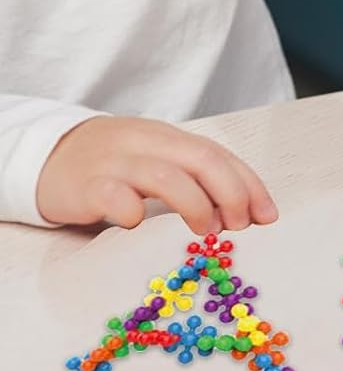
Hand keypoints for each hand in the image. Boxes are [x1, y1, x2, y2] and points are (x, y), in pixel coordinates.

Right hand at [36, 116, 278, 235]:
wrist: (47, 155)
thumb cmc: (114, 167)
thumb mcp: (156, 163)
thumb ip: (191, 180)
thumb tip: (238, 216)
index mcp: (170, 138)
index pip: (220, 154)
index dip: (248, 184)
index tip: (267, 216)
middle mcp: (148, 144)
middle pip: (202, 158)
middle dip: (231, 192)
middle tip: (240, 225)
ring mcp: (116, 163)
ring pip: (165, 175)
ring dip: (195, 204)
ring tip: (205, 232)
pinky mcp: (86, 185)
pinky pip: (113, 194)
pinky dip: (131, 209)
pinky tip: (138, 223)